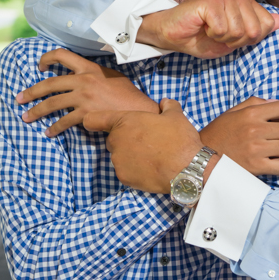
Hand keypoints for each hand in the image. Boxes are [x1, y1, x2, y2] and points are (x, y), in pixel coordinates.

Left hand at [15, 48, 158, 136]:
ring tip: (26, 117)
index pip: (62, 55)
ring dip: (37, 111)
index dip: (46, 59)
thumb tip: (79, 79)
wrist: (140, 110)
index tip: (39, 67)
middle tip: (19, 98)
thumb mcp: (111, 77)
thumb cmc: (128, 95)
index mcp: (89, 68)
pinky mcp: (86, 113)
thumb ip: (93, 75)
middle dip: (31, 92)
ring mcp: (84, 97)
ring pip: (53, 103)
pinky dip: (55, 127)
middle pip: (49, 83)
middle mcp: (83, 80)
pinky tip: (49, 132)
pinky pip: (65, 121)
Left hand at [84, 99, 209, 192]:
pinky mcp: (123, 177)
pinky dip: (134, 171)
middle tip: (145, 142)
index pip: (94, 119)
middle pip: (112, 139)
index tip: (91, 123)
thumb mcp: (176, 115)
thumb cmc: (179, 139)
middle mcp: (116, 140)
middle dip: (124, 140)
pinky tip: (150, 169)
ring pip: (119, 156)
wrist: (187, 169)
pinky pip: (125, 171)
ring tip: (151, 157)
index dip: (91, 120)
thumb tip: (165, 102)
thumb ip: (167, 105)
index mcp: (124, 121)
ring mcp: (118, 160)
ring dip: (129, 156)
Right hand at [138, 0, 278, 58]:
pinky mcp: (211, 1)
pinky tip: (203, 26)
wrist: (173, 34)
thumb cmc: (201, 36)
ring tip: (210, 29)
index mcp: (246, 2)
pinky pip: (222, 29)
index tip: (230, 36)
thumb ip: (257, 31)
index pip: (265, 26)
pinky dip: (212, 35)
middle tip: (218, 34)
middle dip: (235, 41)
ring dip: (222, 38)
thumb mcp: (234, 40)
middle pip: (253, 31)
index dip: (247, 40)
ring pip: (238, 31)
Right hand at [199, 97, 278, 175]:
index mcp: (250, 114)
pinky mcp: (256, 167)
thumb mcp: (232, 113)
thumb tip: (275, 102)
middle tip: (271, 138)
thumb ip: (254, 103)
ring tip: (269, 151)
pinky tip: (269, 163)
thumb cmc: (218, 134)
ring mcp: (256, 149)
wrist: (201, 158)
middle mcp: (255, 129)